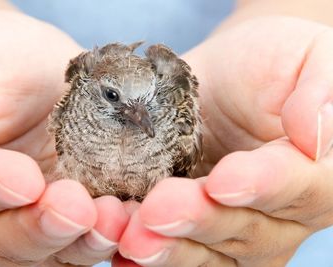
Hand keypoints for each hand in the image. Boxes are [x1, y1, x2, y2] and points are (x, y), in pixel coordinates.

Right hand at [0, 11, 128, 265]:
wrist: (44, 71)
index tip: (22, 179)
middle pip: (4, 241)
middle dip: (39, 228)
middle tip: (74, 208)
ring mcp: (38, 216)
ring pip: (52, 251)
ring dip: (83, 241)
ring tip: (112, 219)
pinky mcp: (81, 214)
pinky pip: (92, 238)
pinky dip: (114, 236)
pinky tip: (133, 221)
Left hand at [116, 16, 332, 265]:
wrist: (226, 81)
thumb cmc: (271, 66)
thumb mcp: (310, 59)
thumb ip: (322, 92)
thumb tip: (317, 135)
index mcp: (316, 175)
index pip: (300, 189)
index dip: (264, 186)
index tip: (224, 180)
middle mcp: (279, 215)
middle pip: (246, 231)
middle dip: (200, 221)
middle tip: (159, 210)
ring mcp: (233, 228)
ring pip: (206, 253)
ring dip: (167, 248)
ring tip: (132, 237)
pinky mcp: (191, 227)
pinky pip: (173, 247)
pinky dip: (146, 252)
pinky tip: (120, 246)